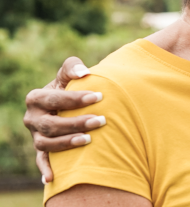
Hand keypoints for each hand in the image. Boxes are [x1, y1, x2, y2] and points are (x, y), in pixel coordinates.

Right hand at [22, 57, 104, 182]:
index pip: (54, 99)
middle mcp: (32, 118)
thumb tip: (84, 73)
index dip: (76, 98)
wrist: (66, 106)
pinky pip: (41, 161)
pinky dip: (45, 169)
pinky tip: (52, 178)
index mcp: (35, 98)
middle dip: (76, 122)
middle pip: (51, 124)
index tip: (99, 96)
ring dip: (66, 143)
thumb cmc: (69, 88)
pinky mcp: (41, 150)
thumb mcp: (68, 76)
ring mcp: (35, 136)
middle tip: (101, 120)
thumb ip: (73, 67)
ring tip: (89, 139)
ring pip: (46, 144)